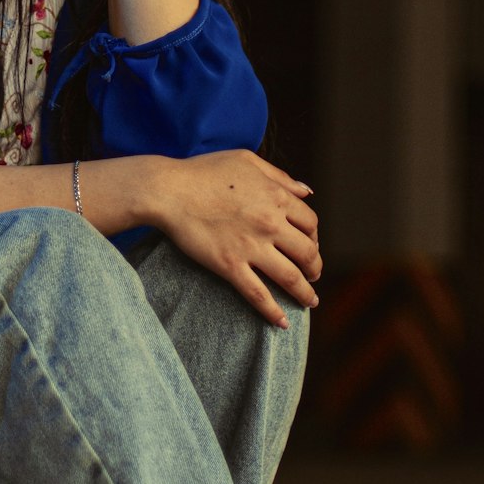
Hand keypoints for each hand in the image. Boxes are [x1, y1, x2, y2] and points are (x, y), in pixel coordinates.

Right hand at [152, 150, 321, 326]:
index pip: (310, 223)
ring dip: (304, 293)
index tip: (309, 244)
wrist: (168, 190)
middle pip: (307, 253)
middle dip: (314, 267)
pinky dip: (273, 312)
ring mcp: (251, 247)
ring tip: (309, 302)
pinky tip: (282, 323)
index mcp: (276, 197)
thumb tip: (307, 191)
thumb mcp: (245, 160)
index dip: (314, 236)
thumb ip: (279, 176)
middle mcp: (270, 224)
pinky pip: (259, 295)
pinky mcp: (230, 266)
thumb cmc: (203, 171)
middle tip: (313, 275)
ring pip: (291, 278)